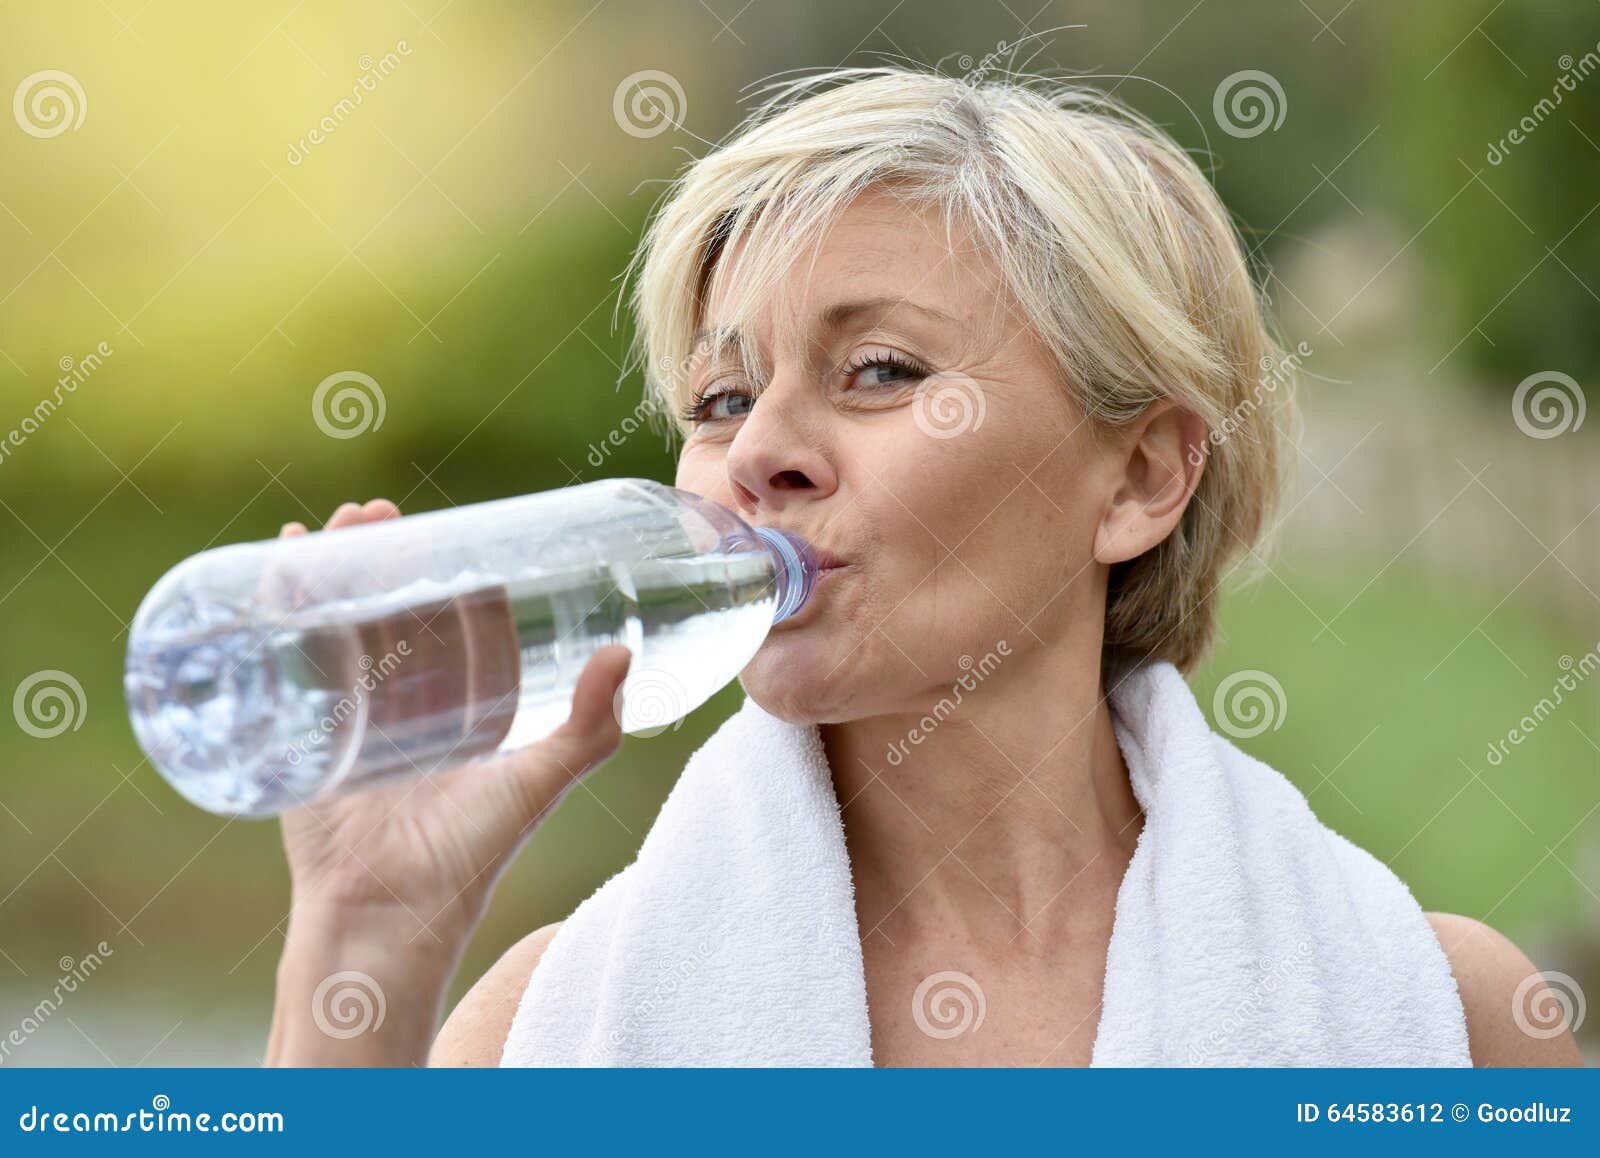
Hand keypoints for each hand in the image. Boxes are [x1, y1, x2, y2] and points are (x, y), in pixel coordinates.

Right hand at [267, 499, 631, 1064]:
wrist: (384, 916)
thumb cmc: (468, 857)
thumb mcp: (537, 784)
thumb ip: (591, 729)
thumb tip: (625, 649)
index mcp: (467, 706)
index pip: (457, 618)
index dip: (451, 569)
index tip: (451, 529)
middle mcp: (410, 703)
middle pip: (390, 607)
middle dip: (382, 555)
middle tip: (378, 513)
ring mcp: (352, 713)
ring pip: (338, 621)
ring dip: (331, 569)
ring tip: (332, 527)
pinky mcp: (304, 730)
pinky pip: (288, 657)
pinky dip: (278, 609)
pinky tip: (275, 568)